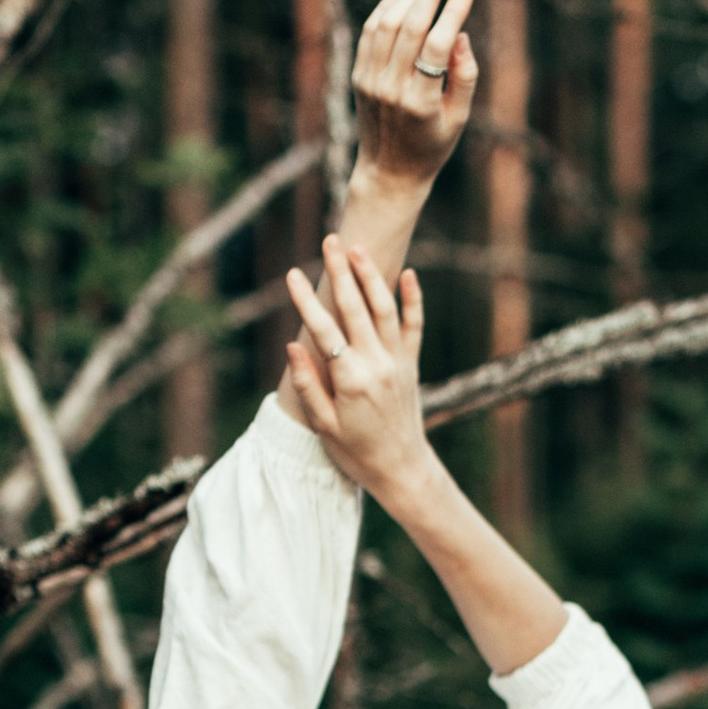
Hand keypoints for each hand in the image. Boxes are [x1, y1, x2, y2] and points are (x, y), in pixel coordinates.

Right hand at [281, 237, 435, 506]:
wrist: (401, 468)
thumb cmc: (356, 452)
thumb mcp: (323, 425)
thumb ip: (307, 385)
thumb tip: (292, 345)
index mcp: (350, 380)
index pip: (323, 330)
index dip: (306, 301)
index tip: (292, 275)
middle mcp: (377, 364)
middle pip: (356, 308)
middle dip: (341, 272)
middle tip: (330, 240)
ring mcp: (398, 361)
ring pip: (385, 308)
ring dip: (372, 276)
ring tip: (358, 248)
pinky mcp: (412, 363)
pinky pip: (414, 325)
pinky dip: (413, 299)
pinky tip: (407, 273)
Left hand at [351, 0, 476, 190]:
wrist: (389, 172)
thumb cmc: (432, 144)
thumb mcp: (459, 117)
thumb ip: (465, 76)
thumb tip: (460, 34)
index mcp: (420, 102)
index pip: (437, 45)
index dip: (453, 12)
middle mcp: (391, 88)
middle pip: (410, 26)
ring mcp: (370, 81)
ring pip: (386, 24)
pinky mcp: (358, 77)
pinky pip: (370, 32)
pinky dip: (385, 8)